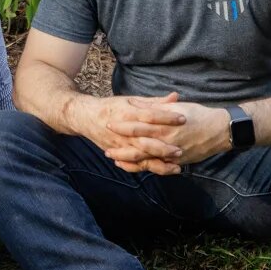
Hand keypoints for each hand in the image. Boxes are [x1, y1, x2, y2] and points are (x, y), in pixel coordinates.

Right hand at [71, 93, 187, 174]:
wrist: (87, 117)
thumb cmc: (112, 106)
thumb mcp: (132, 100)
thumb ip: (155, 102)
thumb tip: (176, 97)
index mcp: (128, 113)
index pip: (150, 115)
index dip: (166, 117)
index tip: (183, 119)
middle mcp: (124, 131)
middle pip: (145, 140)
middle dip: (163, 147)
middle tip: (181, 149)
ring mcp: (120, 144)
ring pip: (141, 157)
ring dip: (158, 162)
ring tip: (176, 166)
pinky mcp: (118, 153)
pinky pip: (133, 165)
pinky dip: (147, 169)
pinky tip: (161, 171)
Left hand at [106, 101, 230, 167]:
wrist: (220, 130)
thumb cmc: (198, 114)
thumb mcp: (176, 107)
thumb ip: (155, 107)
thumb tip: (135, 104)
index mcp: (164, 124)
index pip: (138, 124)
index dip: (122, 125)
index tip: (108, 123)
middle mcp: (165, 140)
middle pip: (138, 145)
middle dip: (120, 147)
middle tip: (105, 147)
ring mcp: (170, 153)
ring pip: (145, 159)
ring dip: (128, 159)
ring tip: (113, 159)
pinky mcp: (176, 161)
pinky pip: (157, 167)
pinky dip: (143, 167)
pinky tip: (132, 167)